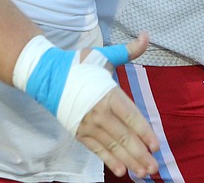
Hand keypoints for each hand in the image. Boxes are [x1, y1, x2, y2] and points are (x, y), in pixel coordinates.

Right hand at [76, 33, 159, 177]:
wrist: (46, 75)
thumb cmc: (79, 64)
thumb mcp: (104, 54)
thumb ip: (128, 50)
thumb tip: (147, 35)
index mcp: (108, 94)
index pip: (131, 117)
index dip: (144, 132)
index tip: (156, 145)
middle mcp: (99, 112)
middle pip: (123, 137)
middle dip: (140, 154)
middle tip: (154, 168)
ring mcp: (87, 125)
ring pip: (112, 146)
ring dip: (128, 161)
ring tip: (143, 173)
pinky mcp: (78, 132)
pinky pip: (96, 149)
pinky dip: (109, 160)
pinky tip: (121, 170)